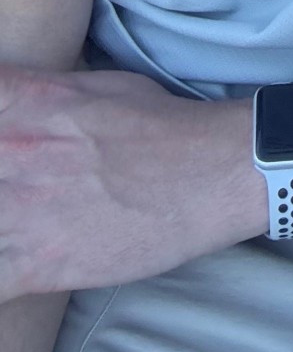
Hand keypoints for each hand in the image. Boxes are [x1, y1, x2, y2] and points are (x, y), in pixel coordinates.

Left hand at [0, 66, 259, 300]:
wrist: (213, 172)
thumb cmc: (164, 125)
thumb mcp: (100, 85)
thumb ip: (44, 95)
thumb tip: (19, 101)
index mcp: (31, 104)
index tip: (5, 143)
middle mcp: (15, 152)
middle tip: (21, 186)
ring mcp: (22, 211)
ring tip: (20, 222)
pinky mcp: (39, 263)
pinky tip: (16, 266)